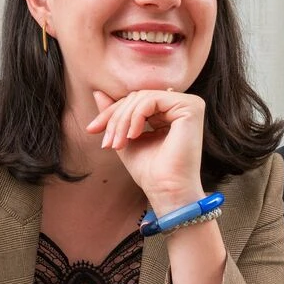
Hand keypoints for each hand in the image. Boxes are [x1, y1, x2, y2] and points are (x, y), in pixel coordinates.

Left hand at [86, 89, 204, 211]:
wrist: (166, 191)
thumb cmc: (150, 171)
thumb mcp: (125, 138)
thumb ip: (115, 114)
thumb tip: (98, 92)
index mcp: (170, 112)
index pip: (136, 101)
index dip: (112, 113)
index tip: (92, 130)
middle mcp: (182, 105)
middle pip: (137, 97)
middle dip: (115, 118)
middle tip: (107, 143)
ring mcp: (189, 105)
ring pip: (142, 98)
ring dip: (122, 120)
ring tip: (118, 144)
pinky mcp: (190, 108)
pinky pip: (151, 100)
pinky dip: (136, 116)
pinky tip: (133, 136)